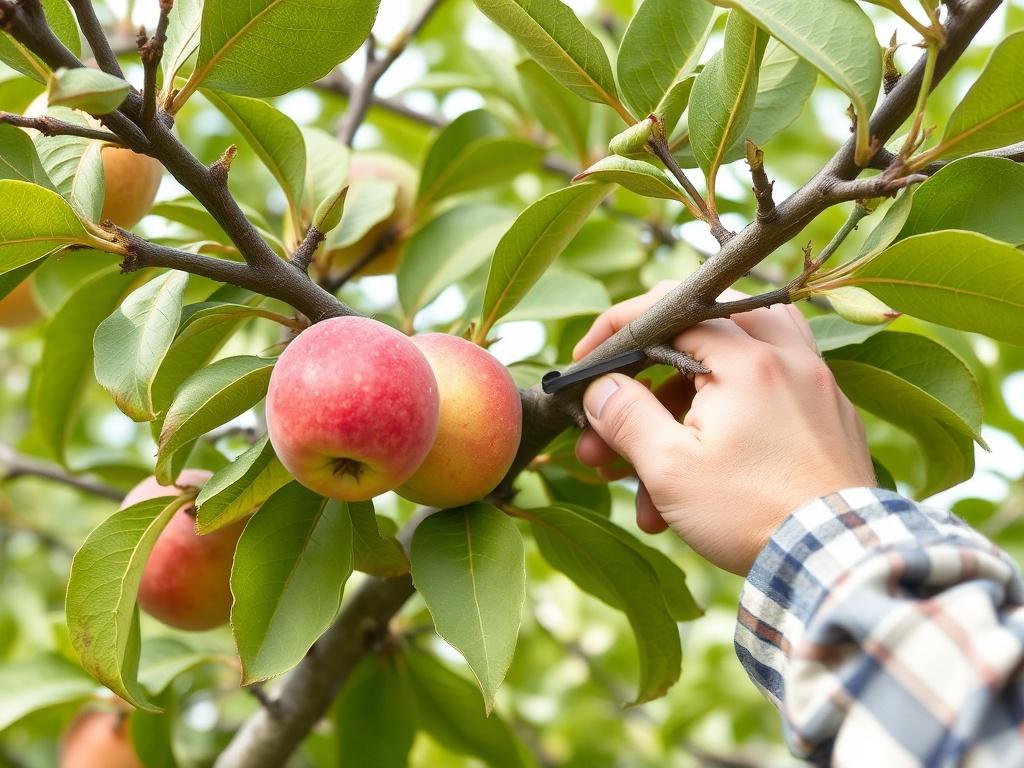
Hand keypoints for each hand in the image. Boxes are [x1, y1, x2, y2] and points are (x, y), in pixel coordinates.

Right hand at [574, 282, 875, 574]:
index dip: (616, 332)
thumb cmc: (751, 512)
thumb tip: (598, 388)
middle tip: (611, 418)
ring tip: (652, 449)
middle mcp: (786, 357)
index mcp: (747, 358)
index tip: (584, 365)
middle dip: (646, 379)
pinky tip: (702, 463)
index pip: (668, 311)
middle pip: (700, 333)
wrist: (837, 562)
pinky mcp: (826, 416)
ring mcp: (813, 384)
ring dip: (686, 395)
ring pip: (737, 360)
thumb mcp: (670, 468)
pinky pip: (766, 396)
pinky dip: (726, 418)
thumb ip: (627, 417)